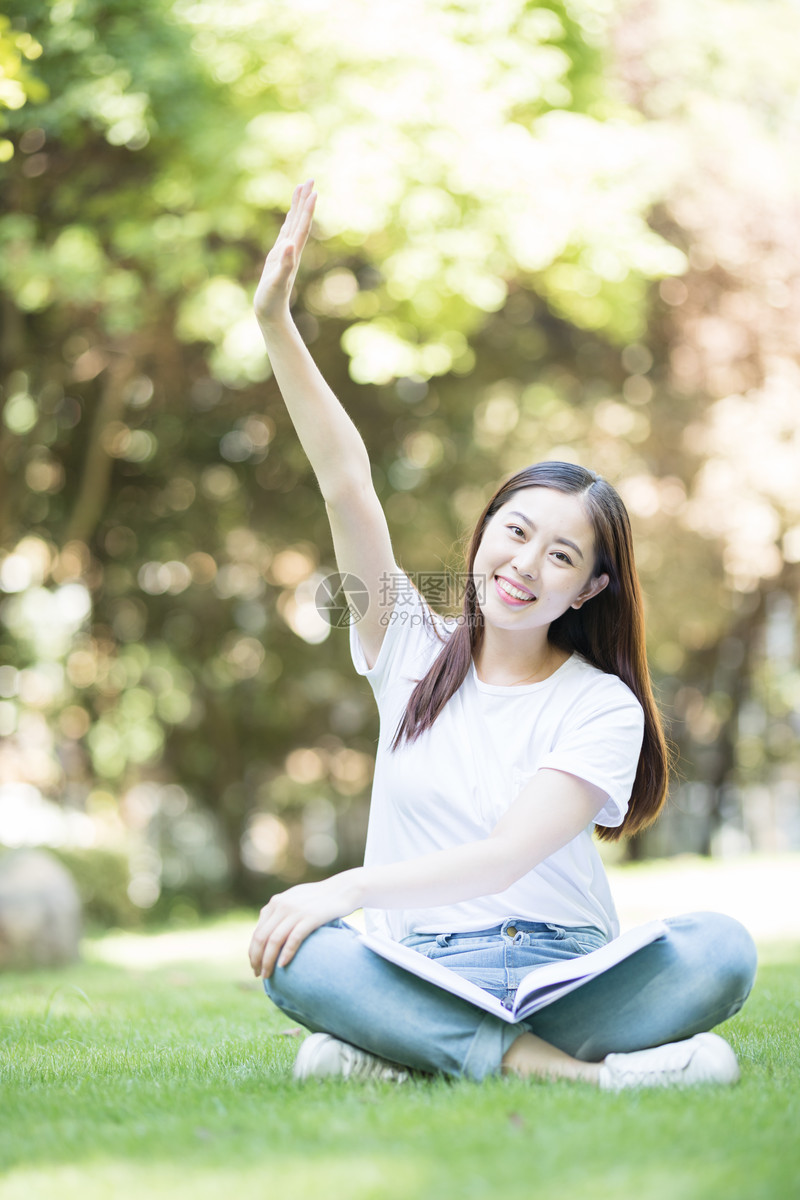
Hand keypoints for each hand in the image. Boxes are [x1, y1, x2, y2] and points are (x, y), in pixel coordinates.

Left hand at [248, 868, 362, 977]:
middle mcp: (282, 905)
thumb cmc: (320, 898)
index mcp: (276, 902)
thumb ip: (281, 910)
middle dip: (257, 959)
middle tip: (258, 975)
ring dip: (268, 961)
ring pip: (274, 940)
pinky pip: (293, 938)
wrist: (344, 889)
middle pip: (262, 937)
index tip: (254, 966)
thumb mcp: (295, 899)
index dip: (253, 951)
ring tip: (267, 975)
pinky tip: (283, 966)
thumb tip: (268, 929)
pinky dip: (286, 953)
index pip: (257, 931)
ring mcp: (296, 911)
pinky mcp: (311, 917)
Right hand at [254, 179, 316, 327]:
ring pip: (294, 224)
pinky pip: (286, 233)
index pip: (302, 226)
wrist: (271, 313)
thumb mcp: (277, 282)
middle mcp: (292, 250)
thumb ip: (285, 264)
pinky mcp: (279, 256)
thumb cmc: (272, 300)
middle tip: (310, 179)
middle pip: (300, 220)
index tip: (313, 191)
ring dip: (298, 206)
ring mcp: (286, 252)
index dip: (307, 209)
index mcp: (292, 253)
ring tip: (302, 188)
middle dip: (305, 200)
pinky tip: (291, 214)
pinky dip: (289, 220)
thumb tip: (290, 245)